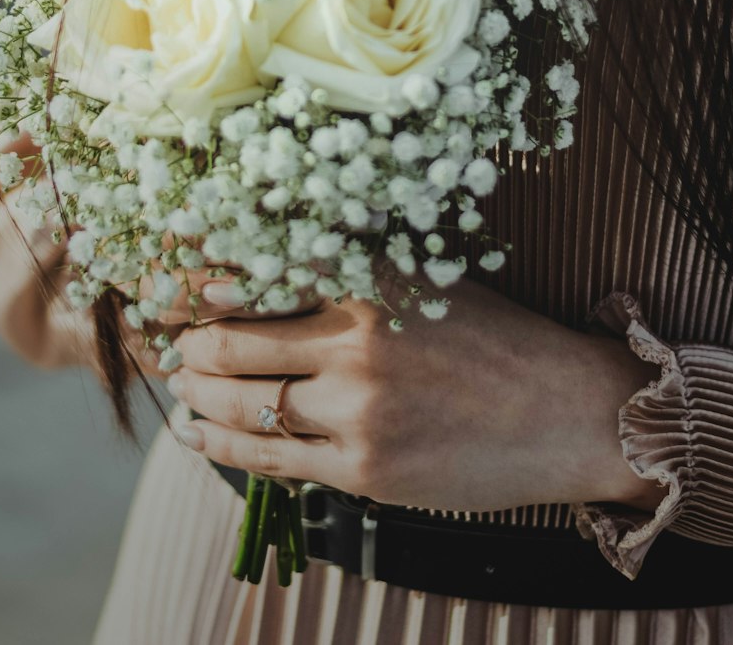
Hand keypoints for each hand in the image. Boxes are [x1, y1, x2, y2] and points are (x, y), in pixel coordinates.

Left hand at [167, 276, 660, 513]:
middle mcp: (356, 344)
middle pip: (233, 339)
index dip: (201, 276)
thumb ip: (351, 270)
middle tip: (169, 337)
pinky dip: (220, 447)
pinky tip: (196, 434)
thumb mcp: (424, 281)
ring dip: (196, 393)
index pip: (259, 270)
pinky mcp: (364, 472)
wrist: (563, 413)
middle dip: (188, 341)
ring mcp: (357, 412)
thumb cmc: (493, 339)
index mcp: (370, 284)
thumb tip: (262, 261)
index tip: (169, 278)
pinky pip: (270, 460)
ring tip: (179, 384)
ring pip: (242, 403)